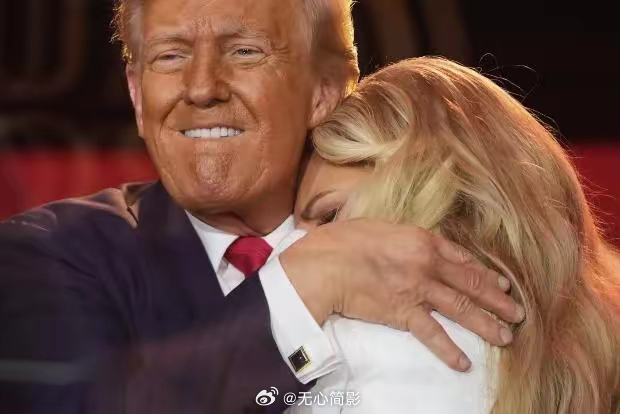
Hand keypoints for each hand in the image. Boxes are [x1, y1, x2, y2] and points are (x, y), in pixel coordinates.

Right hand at [280, 218, 524, 370]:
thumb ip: (403, 237)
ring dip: (486, 324)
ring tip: (505, 337)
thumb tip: (412, 244)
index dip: (484, 272)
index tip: (499, 283)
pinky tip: (464, 363)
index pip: (462, 258)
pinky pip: (433, 334)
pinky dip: (449, 350)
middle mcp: (428, 264)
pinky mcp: (404, 314)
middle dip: (497, 300)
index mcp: (423, 240)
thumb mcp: (379, 226)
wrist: (326, 265)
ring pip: (461, 308)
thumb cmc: (345, 240)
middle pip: (471, 284)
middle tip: (517, 313)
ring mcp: (419, 290)